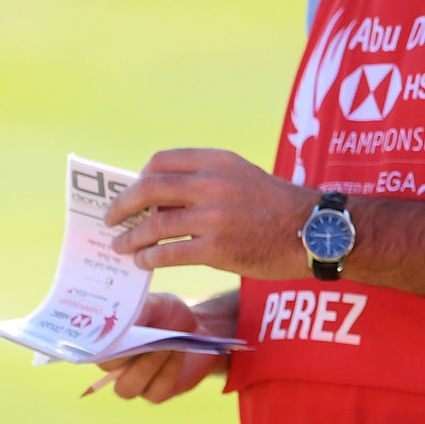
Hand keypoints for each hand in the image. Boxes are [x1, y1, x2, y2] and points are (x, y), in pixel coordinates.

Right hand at [97, 291, 233, 403]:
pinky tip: (178, 352)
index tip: (116, 332)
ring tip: (166, 346)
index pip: (93, 350)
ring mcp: (135, 383)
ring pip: (127, 388)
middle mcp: (117, 366)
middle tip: (147, 338)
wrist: (198, 328)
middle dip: (126, 355)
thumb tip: (129, 318)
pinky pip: (155, 392)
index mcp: (110, 343)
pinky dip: (168, 370)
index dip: (101, 344)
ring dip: (147, 366)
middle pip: (108, 370)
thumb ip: (141, 309)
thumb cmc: (169, 315)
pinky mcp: (157, 393)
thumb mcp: (157, 303)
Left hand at [104, 148, 313, 279]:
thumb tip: (163, 197)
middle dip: (123, 205)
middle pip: (149, 188)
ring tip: (121, 247)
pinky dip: (150, 258)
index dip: (140, 177)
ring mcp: (214, 216)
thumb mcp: (243, 176)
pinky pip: (169, 253)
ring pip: (155, 225)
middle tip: (110, 218)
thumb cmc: (278, 206)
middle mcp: (212, 183)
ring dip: (132, 237)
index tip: (132, 192)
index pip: (162, 161)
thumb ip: (207, 180)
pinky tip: (144, 262)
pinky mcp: (217, 248)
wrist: (314, 231)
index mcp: (217, 160)